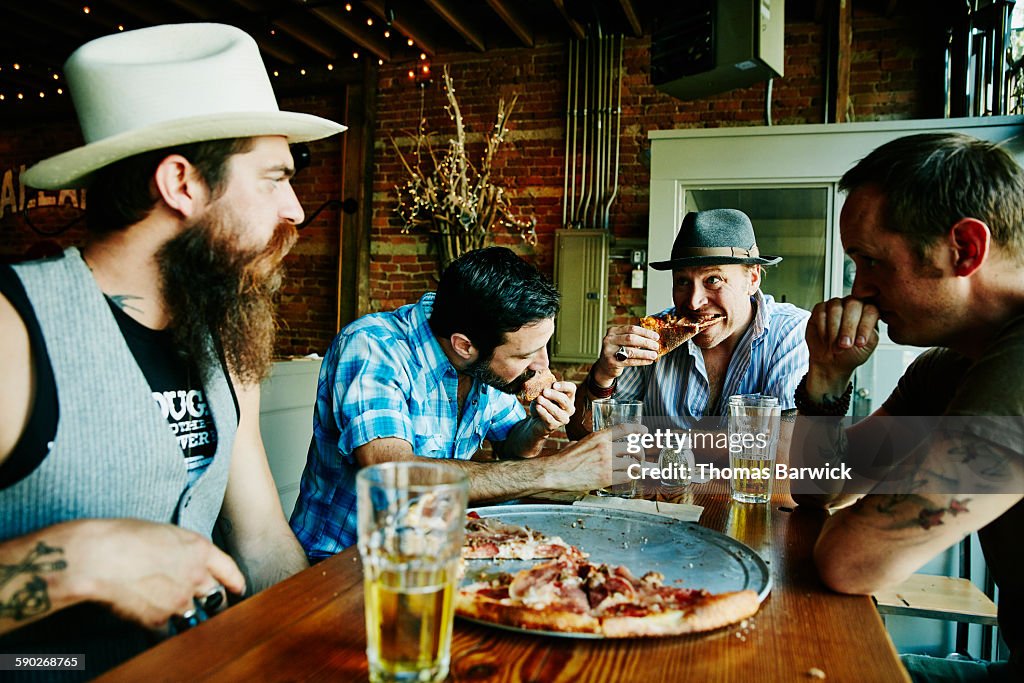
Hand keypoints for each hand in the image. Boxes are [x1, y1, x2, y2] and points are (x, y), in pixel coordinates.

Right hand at [65, 519, 245, 629]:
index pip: (228, 570)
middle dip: (214, 604)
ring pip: (193, 616)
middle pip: (216, 597)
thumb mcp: (165, 534)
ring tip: (172, 614)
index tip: (238, 590)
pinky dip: (161, 631)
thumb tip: (181, 562)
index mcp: (200, 550)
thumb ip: (181, 551)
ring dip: (186, 618)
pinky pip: (167, 632)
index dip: (234, 582)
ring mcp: (180, 600)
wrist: (99, 557)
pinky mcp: (159, 619)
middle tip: (208, 608)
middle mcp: (196, 576)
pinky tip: (151, 624)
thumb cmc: (124, 537)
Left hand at [531, 381, 576, 431]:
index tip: (554, 385)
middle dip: (554, 395)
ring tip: (539, 399)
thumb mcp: (543, 393)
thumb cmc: (542, 403)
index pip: (572, 388)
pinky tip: (537, 407)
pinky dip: (543, 412)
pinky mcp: (555, 426)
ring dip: (548, 404)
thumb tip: (542, 377)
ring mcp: (563, 418)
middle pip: (565, 400)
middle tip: (544, 391)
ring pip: (558, 411)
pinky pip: (550, 419)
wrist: (535, 419)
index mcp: (568, 397)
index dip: (564, 386)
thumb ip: (545, 386)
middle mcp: (569, 408)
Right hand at [546, 422, 645, 490]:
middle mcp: (605, 448)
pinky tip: (627, 477)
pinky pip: (627, 477)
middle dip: (640, 453)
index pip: (624, 429)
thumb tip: (597, 444)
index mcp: (598, 436)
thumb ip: (592, 442)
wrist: (556, 472)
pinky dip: (630, 477)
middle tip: (640, 457)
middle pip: (634, 448)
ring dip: (637, 467)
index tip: (645, 431)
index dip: (638, 429)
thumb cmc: (565, 458)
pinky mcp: (606, 478)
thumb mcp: (579, 443)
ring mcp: (607, 463)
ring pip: (633, 464)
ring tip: (636, 469)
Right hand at [592, 325, 659, 384]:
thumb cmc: (617, 351)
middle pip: (631, 338)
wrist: (604, 366)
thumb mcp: (622, 341)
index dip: (645, 332)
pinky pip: (630, 361)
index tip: (656, 337)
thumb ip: (633, 337)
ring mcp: (609, 351)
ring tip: (654, 355)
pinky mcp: (612, 362)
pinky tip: (649, 361)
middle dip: (646, 342)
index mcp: (613, 331)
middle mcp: (609, 339)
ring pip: (631, 351)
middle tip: (656, 346)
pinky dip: (641, 361)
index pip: (631, 329)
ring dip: (645, 353)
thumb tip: (653, 338)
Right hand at [806, 296, 879, 386]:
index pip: (870, 311)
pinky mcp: (820, 309)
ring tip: (835, 347)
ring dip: (835, 331)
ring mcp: (836, 305)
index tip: (860, 343)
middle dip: (848, 328)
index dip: (865, 326)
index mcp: (868, 311)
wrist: (832, 362)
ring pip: (835, 309)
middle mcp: (852, 304)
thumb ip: (869, 334)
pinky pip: (821, 314)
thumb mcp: (866, 347)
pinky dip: (823, 330)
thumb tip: (868, 326)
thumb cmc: (851, 353)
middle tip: (845, 345)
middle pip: (853, 305)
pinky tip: (826, 340)